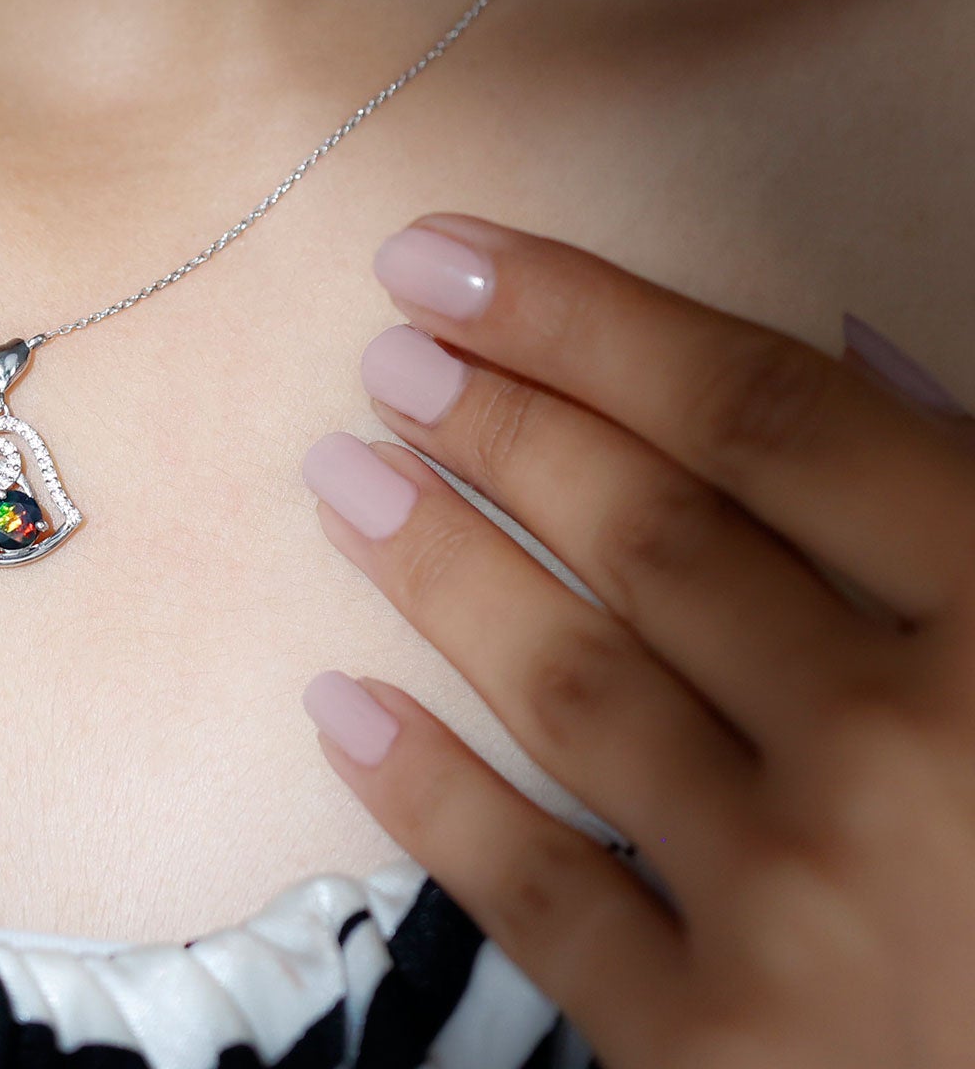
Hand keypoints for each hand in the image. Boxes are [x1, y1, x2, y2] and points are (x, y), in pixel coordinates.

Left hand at [297, 211, 974, 1068]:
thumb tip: (860, 365)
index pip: (762, 418)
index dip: (588, 321)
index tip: (449, 257)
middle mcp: (905, 759)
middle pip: (650, 536)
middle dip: (501, 428)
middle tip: (392, 360)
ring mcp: (807, 916)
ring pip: (575, 687)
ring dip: (441, 567)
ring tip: (345, 475)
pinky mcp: (725, 1061)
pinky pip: (540, 898)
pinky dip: (430, 797)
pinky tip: (341, 706)